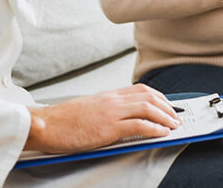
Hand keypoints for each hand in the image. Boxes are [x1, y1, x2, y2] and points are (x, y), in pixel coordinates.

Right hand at [24, 83, 180, 153]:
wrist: (45, 124)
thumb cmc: (63, 121)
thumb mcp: (89, 109)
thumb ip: (106, 109)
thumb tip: (121, 117)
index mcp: (108, 95)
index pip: (141, 90)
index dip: (159, 97)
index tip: (169, 105)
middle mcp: (112, 100)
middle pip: (148, 96)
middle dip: (167, 107)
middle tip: (177, 117)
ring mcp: (110, 112)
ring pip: (147, 108)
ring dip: (165, 117)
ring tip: (174, 125)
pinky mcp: (107, 127)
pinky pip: (137, 125)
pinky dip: (153, 128)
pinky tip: (161, 133)